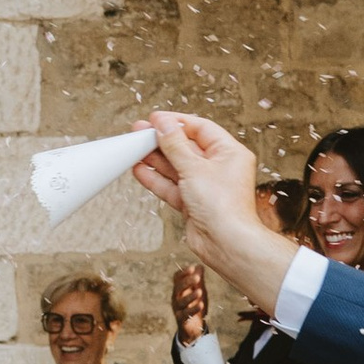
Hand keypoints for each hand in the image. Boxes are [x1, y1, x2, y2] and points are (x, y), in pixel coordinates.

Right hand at [136, 113, 300, 310]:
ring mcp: (204, 186)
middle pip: (186, 147)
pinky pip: (171, 186)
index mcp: (229, 153)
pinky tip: (139, 169)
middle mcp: (218, 168)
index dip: (177, 122)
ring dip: (155, 158)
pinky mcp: (192, 203)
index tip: (156, 119)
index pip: (201, 128)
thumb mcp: (194, 168)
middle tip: (140, 131)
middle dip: (162, 140)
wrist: (226, 244)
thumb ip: (175, 146)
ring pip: (175, 167)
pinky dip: (155, 178)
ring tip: (134, 148)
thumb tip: (164, 125)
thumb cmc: (223, 207)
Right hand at [170, 263, 207, 344]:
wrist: (194, 327)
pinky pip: (186, 314)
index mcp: (179, 289)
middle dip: (187, 282)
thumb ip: (198, 280)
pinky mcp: (181, 319)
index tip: (192, 268)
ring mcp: (178, 308)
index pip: (177, 278)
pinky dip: (193, 309)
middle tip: (197, 278)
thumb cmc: (195, 305)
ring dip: (190, 296)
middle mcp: (176, 297)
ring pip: (181, 301)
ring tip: (200, 292)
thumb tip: (199, 266)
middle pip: (178, 288)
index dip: (183, 273)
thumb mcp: (198, 291)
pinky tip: (201, 305)